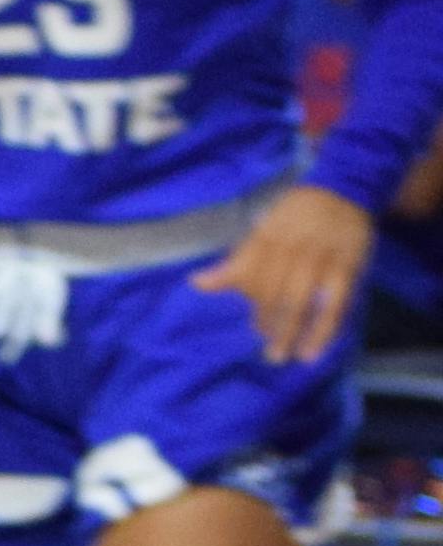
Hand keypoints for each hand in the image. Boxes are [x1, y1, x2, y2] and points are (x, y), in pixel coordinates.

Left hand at [201, 184, 371, 369]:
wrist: (343, 190)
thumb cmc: (296, 215)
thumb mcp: (264, 229)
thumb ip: (238, 260)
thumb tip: (197, 283)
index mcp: (268, 236)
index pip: (250, 274)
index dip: (250, 301)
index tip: (251, 327)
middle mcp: (291, 247)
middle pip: (272, 291)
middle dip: (267, 322)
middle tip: (266, 349)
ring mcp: (320, 258)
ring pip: (300, 301)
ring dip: (289, 332)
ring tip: (281, 355)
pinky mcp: (348, 268)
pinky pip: (335, 305)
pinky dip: (323, 330)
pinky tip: (313, 350)